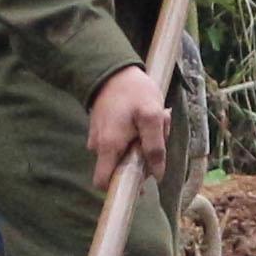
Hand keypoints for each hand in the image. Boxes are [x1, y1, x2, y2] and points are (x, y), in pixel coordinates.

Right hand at [85, 63, 172, 183]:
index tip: (140, 178)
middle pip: (120, 168)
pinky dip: (135, 135)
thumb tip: (157, 174)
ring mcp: (98, 137)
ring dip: (141, 145)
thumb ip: (155, 147)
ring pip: (123, 154)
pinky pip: (120, 142)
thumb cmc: (134, 92)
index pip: (103, 183)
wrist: (115, 69)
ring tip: (153, 123)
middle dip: (141, 159)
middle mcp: (98, 146)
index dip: (121, 186)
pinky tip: (144, 119)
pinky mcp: (102, 129)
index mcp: (108, 147)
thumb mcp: (152, 116)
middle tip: (156, 137)